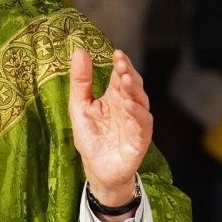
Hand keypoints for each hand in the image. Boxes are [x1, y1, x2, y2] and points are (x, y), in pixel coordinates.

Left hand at [68, 48, 151, 209]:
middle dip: (129, 72)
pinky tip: (128, 104)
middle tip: (121, 62)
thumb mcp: (79, 106)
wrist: (97, 169)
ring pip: (141, 101)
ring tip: (125, 79)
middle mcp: (128, 106)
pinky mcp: (140, 138)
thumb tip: (79, 52)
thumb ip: (81, 81)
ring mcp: (136, 122)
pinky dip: (137, 113)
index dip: (120, 64)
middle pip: (133, 85)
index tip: (116, 53)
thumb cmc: (91, 138)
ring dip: (134, 90)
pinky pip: (142, 123)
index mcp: (114, 96)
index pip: (120, 75)